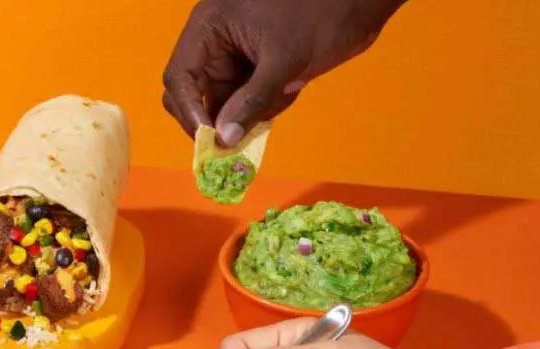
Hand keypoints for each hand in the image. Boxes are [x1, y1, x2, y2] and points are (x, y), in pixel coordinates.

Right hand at [162, 0, 404, 145]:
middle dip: (216, 119)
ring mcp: (233, 57)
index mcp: (210, 28)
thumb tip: (224, 139)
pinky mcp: (253, 69)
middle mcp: (214, 43)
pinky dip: (263, 108)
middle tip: (237, 143)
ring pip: (222, 104)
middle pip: (193, 95)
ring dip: (248, 113)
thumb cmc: (320, 15)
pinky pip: (245, 102)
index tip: (210, 141)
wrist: (359, 3)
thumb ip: (252, 101)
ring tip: (286, 89)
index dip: (189, 111)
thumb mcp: (285, 60)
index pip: (180, 77)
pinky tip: (291, 86)